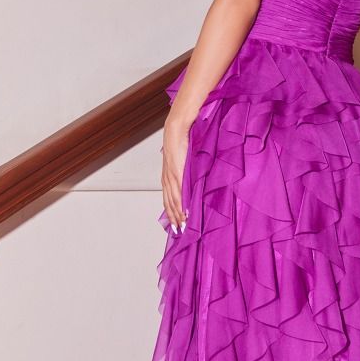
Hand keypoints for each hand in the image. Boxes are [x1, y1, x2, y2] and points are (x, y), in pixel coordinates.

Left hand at [161, 112, 190, 232]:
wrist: (178, 129)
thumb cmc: (182, 143)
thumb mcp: (183, 161)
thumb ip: (186, 174)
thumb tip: (193, 183)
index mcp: (168, 177)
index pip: (168, 199)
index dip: (171, 213)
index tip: (176, 225)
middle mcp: (167, 178)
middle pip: (169, 203)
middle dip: (174, 218)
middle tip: (179, 231)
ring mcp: (170, 175)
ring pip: (173, 199)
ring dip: (178, 213)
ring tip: (183, 225)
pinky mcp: (176, 171)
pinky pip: (179, 190)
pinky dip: (181, 202)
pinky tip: (185, 210)